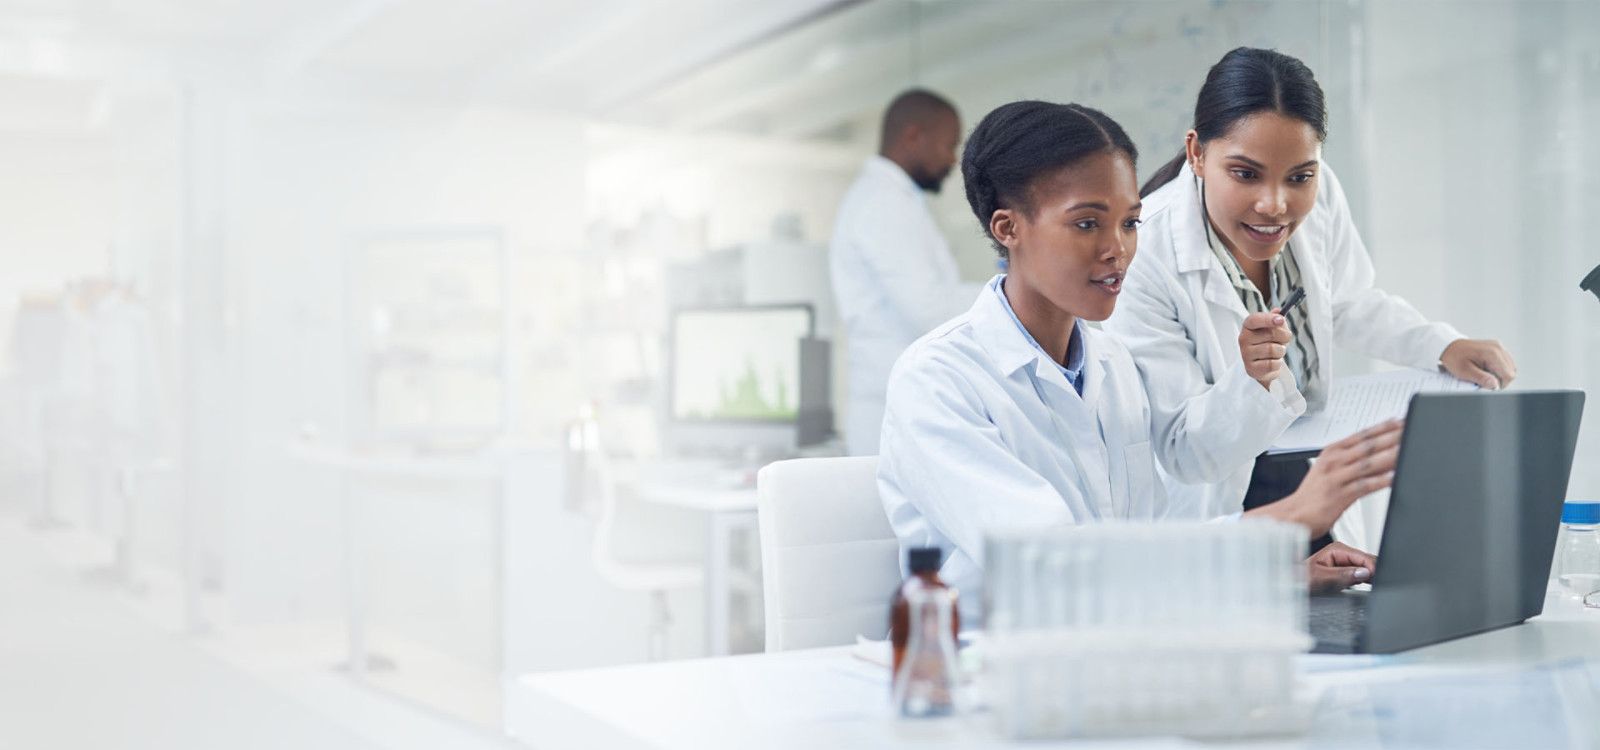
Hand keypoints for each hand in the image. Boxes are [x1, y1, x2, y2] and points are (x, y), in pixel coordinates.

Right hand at [1239, 311, 1292, 389]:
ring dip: (1281, 351)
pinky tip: (1273, 362)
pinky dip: (1278, 363)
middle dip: (1284, 337)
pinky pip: (1272, 364)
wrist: (1263, 365)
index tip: (1281, 320)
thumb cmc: (1269, 343)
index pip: (1254, 319)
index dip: (1268, 319)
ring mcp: (1246, 354)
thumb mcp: (1274, 328)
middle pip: (1271, 334)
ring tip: (1277, 352)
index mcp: (1248, 326)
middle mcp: (1243, 339)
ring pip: (1273, 350)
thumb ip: (1277, 319)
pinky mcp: (1251, 368)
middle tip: (1284, 340)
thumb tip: (1278, 311)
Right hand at [1245, 419, 1402, 536]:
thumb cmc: (1313, 495)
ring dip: (1390, 455)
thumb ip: (1351, 460)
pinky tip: (1395, 477)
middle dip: (1392, 437)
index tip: (1401, 420)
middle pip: (1368, 446)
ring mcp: (1337, 477)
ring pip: (1368, 463)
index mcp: (1332, 452)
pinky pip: (1365, 486)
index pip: (1362, 435)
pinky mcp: (1340, 495)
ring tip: (1409, 448)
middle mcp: (1334, 461)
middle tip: (1410, 429)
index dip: (1383, 427)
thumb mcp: (1328, 470)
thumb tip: (1378, 454)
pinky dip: (1382, 481)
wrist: (1292, 515)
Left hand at [1308, 542, 1376, 594]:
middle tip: (1371, 586)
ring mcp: (1346, 561)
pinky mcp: (1348, 570)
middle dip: (1372, 573)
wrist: (1295, 584)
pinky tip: (1356, 586)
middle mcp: (1343, 553)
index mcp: (1337, 549)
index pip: (1364, 557)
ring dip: (1368, 578)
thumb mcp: (1321, 578)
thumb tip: (1363, 572)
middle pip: (1368, 562)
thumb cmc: (1302, 578)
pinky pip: (1362, 574)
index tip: (1375, 581)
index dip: (1373, 569)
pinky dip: (1364, 581)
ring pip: (1367, 568)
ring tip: (1360, 586)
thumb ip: (1342, 574)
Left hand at [1440, 339, 1516, 389]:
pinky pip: (1505, 361)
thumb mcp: (1465, 371)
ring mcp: (1498, 346)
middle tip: (1486, 380)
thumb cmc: (1454, 358)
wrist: (1449, 346)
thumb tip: (1495, 385)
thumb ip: (1481, 379)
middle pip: (1511, 371)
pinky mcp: (1496, 347)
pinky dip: (1499, 368)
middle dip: (1500, 379)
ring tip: (1486, 373)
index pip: (1508, 375)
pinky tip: (1487, 368)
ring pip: (1510, 366)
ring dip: (1501, 373)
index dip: (1501, 384)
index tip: (1489, 386)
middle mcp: (1498, 348)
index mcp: (1492, 354)